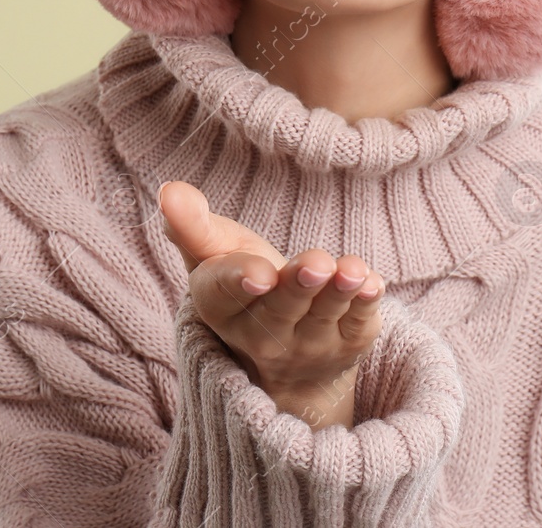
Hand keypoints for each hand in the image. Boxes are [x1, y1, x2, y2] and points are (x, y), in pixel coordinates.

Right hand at [158, 180, 385, 427]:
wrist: (285, 352)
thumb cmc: (243, 283)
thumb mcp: (215, 255)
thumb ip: (193, 225)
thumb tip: (168, 190)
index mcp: (221, 307)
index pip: (224, 295)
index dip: (239, 281)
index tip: (257, 274)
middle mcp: (263, 335)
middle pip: (280, 309)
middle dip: (298, 285)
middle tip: (314, 263)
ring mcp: (308, 346)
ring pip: (323, 316)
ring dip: (338, 293)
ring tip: (351, 270)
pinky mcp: (347, 344)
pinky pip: (357, 325)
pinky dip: (366, 305)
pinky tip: (374, 284)